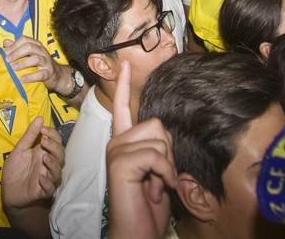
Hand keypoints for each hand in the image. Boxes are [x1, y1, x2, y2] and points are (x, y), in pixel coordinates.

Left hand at [1, 115, 63, 210]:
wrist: (7, 191)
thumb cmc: (14, 169)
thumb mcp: (19, 149)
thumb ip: (30, 135)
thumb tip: (40, 118)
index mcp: (43, 153)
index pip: (56, 141)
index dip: (53, 134)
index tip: (43, 129)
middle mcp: (48, 165)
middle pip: (61, 155)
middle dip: (55, 147)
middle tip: (44, 142)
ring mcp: (46, 179)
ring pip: (58, 172)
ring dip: (53, 164)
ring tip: (44, 158)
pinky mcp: (42, 192)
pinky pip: (50, 189)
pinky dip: (48, 183)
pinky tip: (40, 178)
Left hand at [3, 37, 60, 89]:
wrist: (57, 75)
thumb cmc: (39, 64)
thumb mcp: (29, 54)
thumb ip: (17, 48)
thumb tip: (6, 42)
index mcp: (36, 45)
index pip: (25, 40)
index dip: (14, 45)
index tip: (5, 52)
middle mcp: (42, 51)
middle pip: (29, 47)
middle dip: (17, 53)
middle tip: (7, 60)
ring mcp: (46, 62)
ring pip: (36, 58)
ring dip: (23, 63)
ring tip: (13, 68)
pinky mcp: (49, 73)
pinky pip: (40, 74)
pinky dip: (31, 77)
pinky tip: (22, 79)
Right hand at [106, 60, 175, 238]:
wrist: (136, 232)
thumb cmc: (148, 207)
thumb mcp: (158, 172)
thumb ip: (158, 150)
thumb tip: (165, 134)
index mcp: (123, 143)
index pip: (121, 107)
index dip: (123, 85)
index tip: (125, 64)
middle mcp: (116, 142)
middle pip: (156, 124)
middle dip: (168, 153)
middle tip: (158, 178)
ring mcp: (116, 151)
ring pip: (159, 139)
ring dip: (166, 166)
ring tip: (155, 185)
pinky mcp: (121, 162)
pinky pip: (156, 156)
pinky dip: (164, 174)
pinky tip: (155, 189)